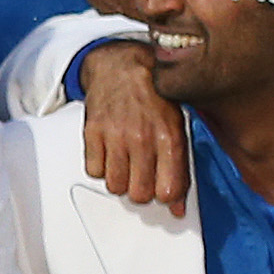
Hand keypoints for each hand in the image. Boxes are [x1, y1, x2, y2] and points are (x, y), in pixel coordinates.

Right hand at [78, 40, 189, 209]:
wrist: (123, 66)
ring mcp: (116, 136)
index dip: (165, 196)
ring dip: (120, 180)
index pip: (168, 190)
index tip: (163, 190)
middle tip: (142, 176)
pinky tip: (110, 154)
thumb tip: (178, 207)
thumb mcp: (177, 128)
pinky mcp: (93, 132)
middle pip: (139, 194)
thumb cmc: (155, 97)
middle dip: (141, 190)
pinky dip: (101, 167)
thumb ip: (181, 168)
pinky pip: (94, 171)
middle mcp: (143, 138)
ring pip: (115, 186)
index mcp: (169, 137)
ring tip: (125, 164)